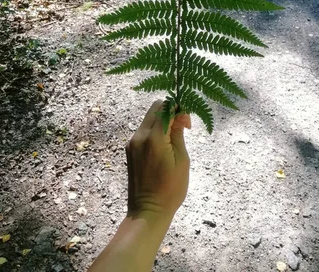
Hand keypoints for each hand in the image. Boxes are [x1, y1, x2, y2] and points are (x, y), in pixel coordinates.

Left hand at [126, 100, 190, 218]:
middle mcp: (139, 135)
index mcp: (154, 138)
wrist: (147, 211)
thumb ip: (178, 133)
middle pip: (155, 109)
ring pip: (149, 118)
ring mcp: (132, 142)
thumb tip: (180, 115)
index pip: (165, 108)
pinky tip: (164, 145)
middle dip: (170, 111)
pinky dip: (155, 129)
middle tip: (183, 127)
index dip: (179, 110)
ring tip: (174, 137)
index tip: (188, 124)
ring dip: (163, 120)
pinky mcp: (130, 149)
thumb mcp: (182, 160)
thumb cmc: (170, 189)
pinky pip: (144, 130)